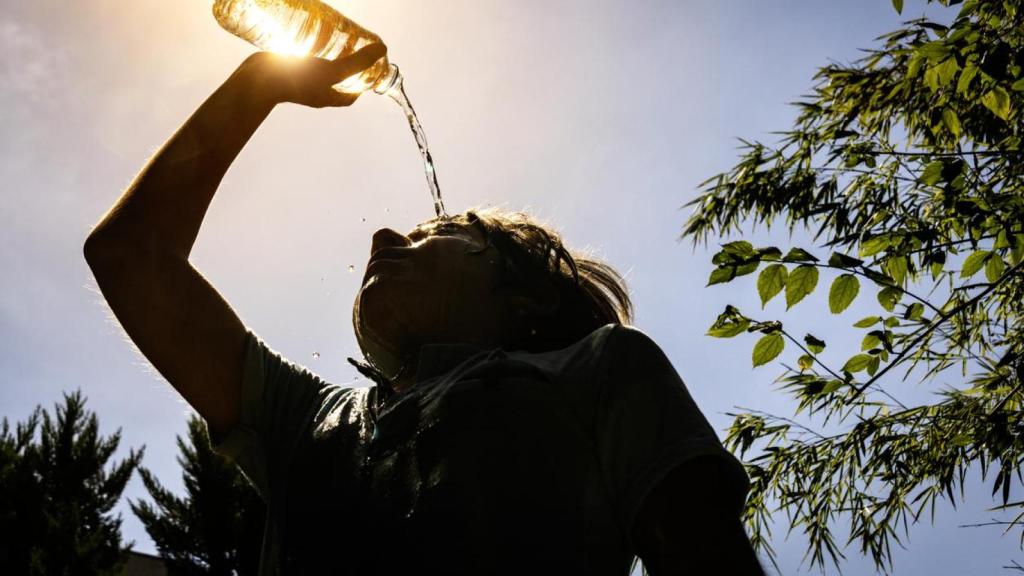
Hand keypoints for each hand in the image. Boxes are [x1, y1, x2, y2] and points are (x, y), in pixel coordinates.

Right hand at [239, 43, 386, 107]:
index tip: (368, 72)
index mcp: (328, 98)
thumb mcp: (333, 70)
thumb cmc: (297, 79)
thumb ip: (358, 62)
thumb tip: (383, 51)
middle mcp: (315, 91)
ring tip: (336, 39)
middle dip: (346, 67)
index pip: (350, 97)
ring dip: (328, 57)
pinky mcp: (288, 70)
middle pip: (336, 81)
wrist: (258, 79)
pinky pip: (303, 61)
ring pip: (319, 70)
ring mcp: (300, 81)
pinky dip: (310, 51)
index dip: (361, 86)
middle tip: (354, 49)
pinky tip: (313, 36)